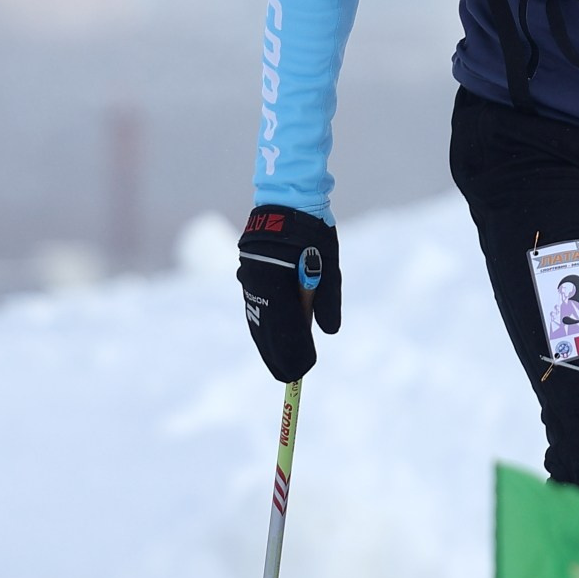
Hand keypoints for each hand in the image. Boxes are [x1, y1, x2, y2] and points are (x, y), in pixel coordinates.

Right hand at [237, 206, 340, 382]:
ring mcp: (250, 282)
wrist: (284, 201)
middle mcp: (260, 287)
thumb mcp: (329, 266)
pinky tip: (267, 339)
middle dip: (279, 356)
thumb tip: (330, 331)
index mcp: (280, 285)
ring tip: (277, 364)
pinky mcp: (248, 277)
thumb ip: (328, 299)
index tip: (304, 369)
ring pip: (258, 323)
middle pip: (267, 332)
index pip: (287, 330)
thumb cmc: (312, 232)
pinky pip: (254, 310)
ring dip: (267, 345)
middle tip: (289, 376)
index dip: (295, 353)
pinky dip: (262, 328)